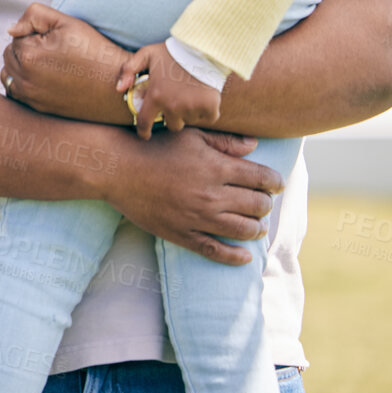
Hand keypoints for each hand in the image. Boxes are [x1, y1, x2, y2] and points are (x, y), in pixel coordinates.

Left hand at [2, 3, 133, 124]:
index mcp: (29, 55)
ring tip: (48, 65)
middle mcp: (25, 79)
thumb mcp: (67, 23)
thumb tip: (11, 29)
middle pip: (9, 55)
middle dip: (26, 50)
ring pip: (8, 74)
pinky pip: (16, 93)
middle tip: (55, 52)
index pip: (16, 36)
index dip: (36, 35)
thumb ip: (34, 16)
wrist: (118, 87)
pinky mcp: (37, 109)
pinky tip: (42, 79)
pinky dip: (23, 84)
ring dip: (20, 67)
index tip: (57, 41)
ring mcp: (30, 97)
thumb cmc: (95, 51)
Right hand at [103, 128, 281, 264]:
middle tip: (262, 202)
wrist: (116, 168)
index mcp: (216, 167)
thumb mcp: (191, 136)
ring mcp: (197, 218)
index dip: (275, 182)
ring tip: (256, 225)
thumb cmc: (154, 147)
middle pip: (258, 206)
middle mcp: (212, 195)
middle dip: (266, 204)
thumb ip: (225, 141)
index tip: (275, 184)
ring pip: (244, 230)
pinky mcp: (182, 234)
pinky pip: (216, 252)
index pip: (263, 179)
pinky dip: (236, 256)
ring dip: (257, 228)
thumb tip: (254, 146)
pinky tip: (245, 255)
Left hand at [118, 42, 223, 137]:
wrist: (203, 48)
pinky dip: (207, 112)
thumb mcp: (146, 54)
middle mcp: (173, 106)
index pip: (145, 122)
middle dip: (172, 116)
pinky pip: (208, 118)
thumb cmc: (172, 52)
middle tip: (176, 102)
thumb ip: (128, 70)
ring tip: (190, 95)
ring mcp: (192, 108)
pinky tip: (204, 98)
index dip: (143, 131)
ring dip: (189, 113)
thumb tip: (118, 89)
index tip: (145, 134)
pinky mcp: (210, 107)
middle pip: (172, 125)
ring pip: (189, 121)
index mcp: (156, 96)